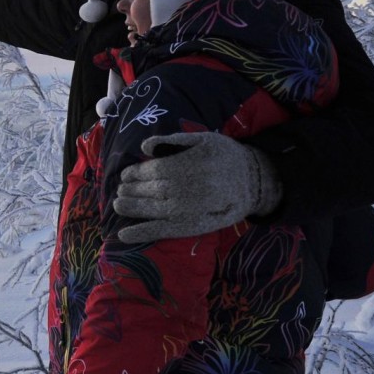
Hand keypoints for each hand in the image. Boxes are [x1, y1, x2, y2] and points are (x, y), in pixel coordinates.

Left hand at [114, 132, 282, 242]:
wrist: (255, 181)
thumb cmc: (226, 156)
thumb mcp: (203, 138)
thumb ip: (173, 140)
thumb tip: (144, 147)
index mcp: (187, 165)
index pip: (153, 170)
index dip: (136, 173)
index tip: (126, 175)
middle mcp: (185, 189)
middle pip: (150, 190)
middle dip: (131, 191)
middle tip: (120, 190)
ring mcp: (188, 210)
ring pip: (151, 210)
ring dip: (130, 208)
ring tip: (118, 205)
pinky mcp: (192, 226)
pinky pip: (162, 231)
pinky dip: (141, 233)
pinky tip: (123, 234)